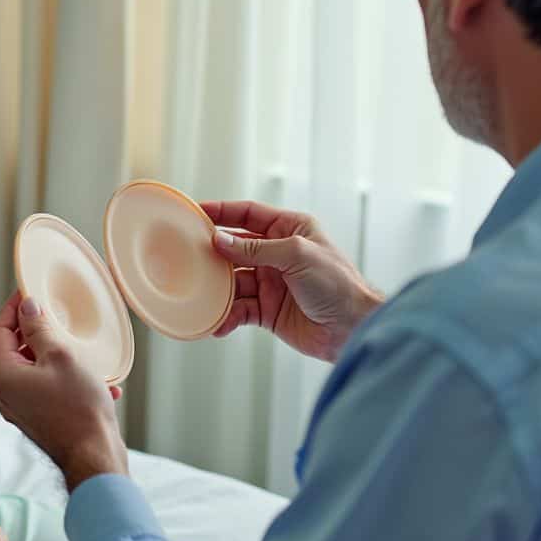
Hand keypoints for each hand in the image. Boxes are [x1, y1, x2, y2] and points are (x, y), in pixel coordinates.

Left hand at [0, 292, 127, 490]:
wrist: (94, 457)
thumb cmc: (78, 408)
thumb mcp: (60, 356)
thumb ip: (39, 328)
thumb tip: (27, 307)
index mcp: (3, 375)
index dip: (13, 306)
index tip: (29, 290)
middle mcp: (6, 393)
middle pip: (15, 348)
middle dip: (38, 329)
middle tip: (58, 314)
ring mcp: (21, 408)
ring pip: (35, 368)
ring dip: (57, 354)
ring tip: (84, 350)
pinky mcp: (39, 419)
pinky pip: (49, 388)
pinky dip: (68, 378)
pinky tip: (99, 381)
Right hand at [201, 200, 382, 361]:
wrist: (353, 328)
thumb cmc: (338, 284)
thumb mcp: (296, 255)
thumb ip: (256, 248)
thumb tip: (220, 240)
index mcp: (290, 230)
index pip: (249, 214)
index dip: (222, 211)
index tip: (196, 212)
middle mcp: (278, 254)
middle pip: (235, 248)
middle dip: (213, 253)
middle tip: (187, 256)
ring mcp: (271, 283)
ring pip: (233, 282)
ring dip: (217, 290)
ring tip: (201, 294)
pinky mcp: (267, 310)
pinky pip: (239, 310)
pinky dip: (227, 316)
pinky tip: (218, 322)